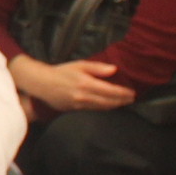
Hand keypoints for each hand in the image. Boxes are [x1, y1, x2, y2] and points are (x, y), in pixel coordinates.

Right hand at [13, 55, 133, 112]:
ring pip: (103, 107)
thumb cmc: (62, 72)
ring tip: (123, 102)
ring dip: (115, 105)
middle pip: (109, 101)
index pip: (110, 91)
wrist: (43, 84)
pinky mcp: (76, 109)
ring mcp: (80, 104)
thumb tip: (114, 70)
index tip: (132, 92)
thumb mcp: (79, 65)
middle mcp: (84, 96)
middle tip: (132, 99)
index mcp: (86, 83)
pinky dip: (104, 107)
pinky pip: (94, 109)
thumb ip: (97, 68)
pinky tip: (109, 105)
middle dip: (122, 101)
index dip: (123, 93)